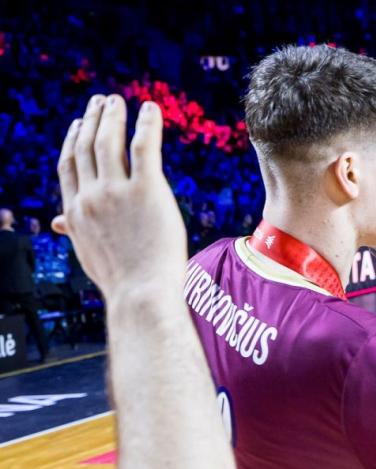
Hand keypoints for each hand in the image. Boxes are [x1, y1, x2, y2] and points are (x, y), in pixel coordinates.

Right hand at [54, 95, 185, 301]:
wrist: (140, 293)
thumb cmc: (121, 279)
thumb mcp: (88, 252)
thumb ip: (74, 230)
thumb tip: (59, 223)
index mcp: (74, 211)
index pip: (69, 166)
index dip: (73, 140)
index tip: (79, 124)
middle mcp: (91, 197)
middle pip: (86, 147)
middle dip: (93, 120)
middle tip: (102, 102)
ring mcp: (117, 192)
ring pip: (110, 142)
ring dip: (113, 116)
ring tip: (119, 102)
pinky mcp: (147, 191)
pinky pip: (144, 147)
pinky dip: (146, 124)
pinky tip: (151, 109)